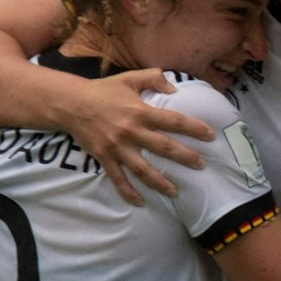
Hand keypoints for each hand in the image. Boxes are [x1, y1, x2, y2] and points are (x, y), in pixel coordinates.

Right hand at [62, 69, 214, 204]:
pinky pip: (118, 178)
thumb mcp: (129, 78)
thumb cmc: (103, 91)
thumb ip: (154, 79)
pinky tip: (141, 202)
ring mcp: (117, 147)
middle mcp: (131, 131)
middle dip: (185, 157)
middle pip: (163, 147)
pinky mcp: (104, 158)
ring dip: (160, 182)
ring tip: (176, 192)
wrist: (69, 104)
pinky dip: (128, 192)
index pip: (173, 121)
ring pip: (142, 169)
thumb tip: (174, 88)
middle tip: (201, 165)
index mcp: (140, 112)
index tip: (210, 136)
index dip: (194, 128)